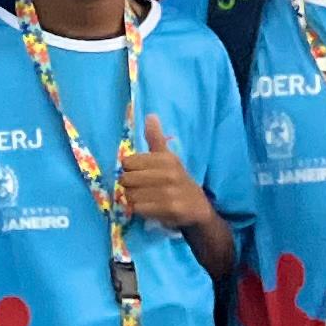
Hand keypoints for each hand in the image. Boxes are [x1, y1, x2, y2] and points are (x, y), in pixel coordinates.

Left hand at [116, 115, 210, 230]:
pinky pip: (138, 208)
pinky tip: (151, 208)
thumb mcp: (169, 158)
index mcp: (167, 158)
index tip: (140, 173)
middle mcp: (169, 173)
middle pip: (126, 178)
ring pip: (130, 194)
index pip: (128, 162)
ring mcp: (169, 192)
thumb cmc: (178, 181)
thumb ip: (156, 138)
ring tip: (147, 198)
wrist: (199, 208)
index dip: (130, 169)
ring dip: (134, 199)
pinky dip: (140, 210)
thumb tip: (150, 115)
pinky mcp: (169, 209)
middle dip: (130, 185)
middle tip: (143, 188)